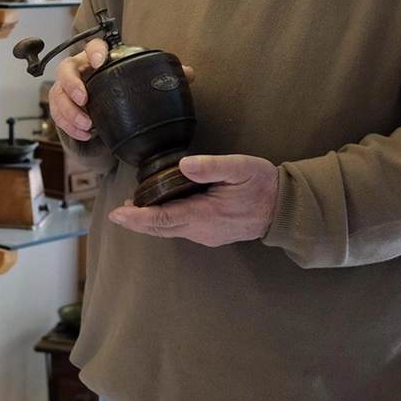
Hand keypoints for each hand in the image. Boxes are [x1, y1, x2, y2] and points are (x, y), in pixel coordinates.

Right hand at [49, 40, 194, 140]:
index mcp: (97, 57)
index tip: (100, 61)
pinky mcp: (61, 107)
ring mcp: (66, 89)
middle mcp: (78, 69)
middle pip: (65, 70)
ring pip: (58, 96)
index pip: (92, 46)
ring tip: (87, 127)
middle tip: (86, 101)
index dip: (94, 52)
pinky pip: (57, 115)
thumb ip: (161, 76)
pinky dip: (69, 127)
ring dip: (70, 112)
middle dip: (72, 86)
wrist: (102, 103)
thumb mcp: (137, 79)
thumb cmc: (120, 86)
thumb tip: (189, 74)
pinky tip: (85, 135)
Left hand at [108, 155, 279, 246]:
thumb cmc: (262, 184)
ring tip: (133, 208)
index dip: (137, 218)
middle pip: (160, 229)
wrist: (284, 209)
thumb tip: (185, 165)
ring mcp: (206, 235)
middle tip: (117, 212)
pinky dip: (164, 221)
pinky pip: (180, 229)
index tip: (117, 214)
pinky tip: (159, 210)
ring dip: (149, 221)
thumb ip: (213, 166)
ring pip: (169, 230)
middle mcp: (201, 230)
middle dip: (137, 221)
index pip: (162, 219)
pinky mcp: (211, 234)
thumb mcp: (241, 168)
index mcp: (205, 214)